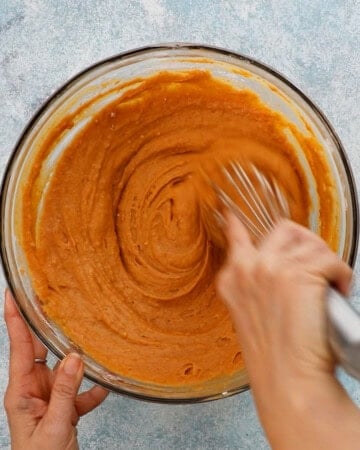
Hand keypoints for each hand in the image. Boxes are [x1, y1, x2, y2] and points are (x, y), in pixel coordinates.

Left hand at [4, 290, 107, 449]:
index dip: (13, 319)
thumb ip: (64, 390)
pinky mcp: (64, 407)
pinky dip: (92, 389)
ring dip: (79, 363)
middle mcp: (33, 389)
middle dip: (50, 330)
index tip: (11, 294)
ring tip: (91, 345)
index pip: (18, 346)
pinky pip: (79, 391)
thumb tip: (75, 356)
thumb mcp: (54, 425)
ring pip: (65, 369)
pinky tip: (104, 386)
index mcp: (21, 391)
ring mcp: (49, 397)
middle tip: (56, 304)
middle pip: (42, 351)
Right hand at [217, 213, 359, 449]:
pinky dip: (342, 274)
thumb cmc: (277, 357)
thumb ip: (256, 287)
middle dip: (307, 243)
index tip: (233, 214)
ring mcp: (270, 267)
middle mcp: (248, 268)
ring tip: (330, 287)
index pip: (236, 237)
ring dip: (326, 262)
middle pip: (284, 230)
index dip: (237, 223)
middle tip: (317, 267)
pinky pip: (331, 260)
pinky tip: (339, 292)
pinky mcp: (298, 274)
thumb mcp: (253, 316)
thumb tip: (279, 268)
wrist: (288, 381)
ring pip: (311, 243)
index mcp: (233, 279)